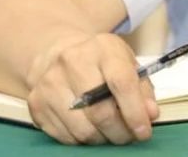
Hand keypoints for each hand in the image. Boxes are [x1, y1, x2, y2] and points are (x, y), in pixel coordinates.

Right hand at [23, 32, 158, 144]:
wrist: (57, 52)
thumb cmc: (100, 61)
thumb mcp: (126, 63)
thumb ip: (142, 88)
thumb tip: (150, 114)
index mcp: (102, 48)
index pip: (121, 83)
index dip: (135, 112)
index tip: (144, 131)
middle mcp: (72, 62)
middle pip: (100, 111)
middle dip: (119, 132)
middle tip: (129, 137)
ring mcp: (50, 83)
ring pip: (82, 129)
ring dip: (102, 139)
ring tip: (110, 133)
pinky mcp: (36, 102)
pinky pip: (65, 136)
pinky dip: (82, 140)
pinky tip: (90, 129)